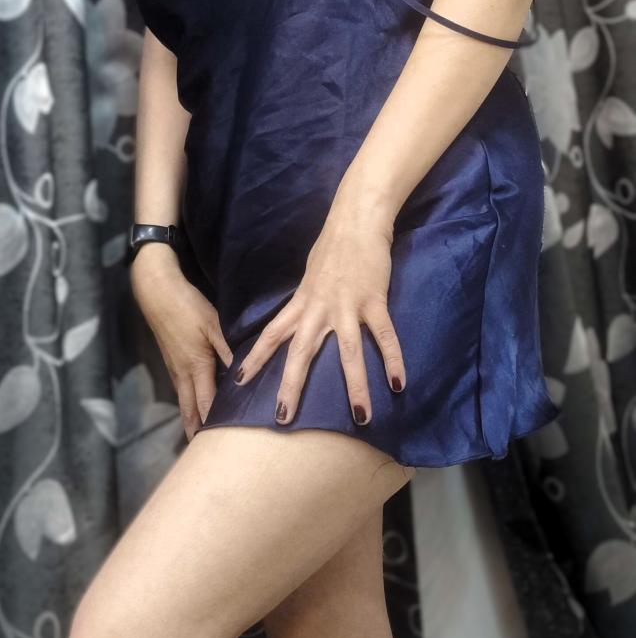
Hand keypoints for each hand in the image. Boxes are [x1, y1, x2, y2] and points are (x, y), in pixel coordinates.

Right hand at [130, 245, 232, 440]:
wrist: (156, 292)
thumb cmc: (187, 306)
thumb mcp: (213, 325)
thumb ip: (228, 350)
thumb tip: (243, 374)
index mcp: (196, 366)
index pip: (207, 403)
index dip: (215, 424)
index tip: (223, 445)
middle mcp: (183, 373)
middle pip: (191, 410)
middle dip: (197, 432)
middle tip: (205, 454)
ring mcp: (175, 367)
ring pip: (184, 401)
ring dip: (191, 420)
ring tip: (199, 438)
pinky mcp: (172, 360)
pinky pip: (181, 389)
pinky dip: (188, 403)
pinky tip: (194, 406)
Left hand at [233, 199, 405, 425]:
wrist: (357, 220)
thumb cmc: (334, 248)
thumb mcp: (311, 278)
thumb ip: (306, 302)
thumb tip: (302, 321)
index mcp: (302, 303)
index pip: (272, 334)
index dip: (255, 359)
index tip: (239, 382)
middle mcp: (319, 309)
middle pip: (301, 353)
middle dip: (291, 387)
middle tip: (282, 418)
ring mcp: (347, 306)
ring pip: (348, 353)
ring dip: (355, 387)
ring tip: (361, 417)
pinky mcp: (373, 301)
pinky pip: (384, 336)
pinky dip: (393, 360)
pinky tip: (399, 383)